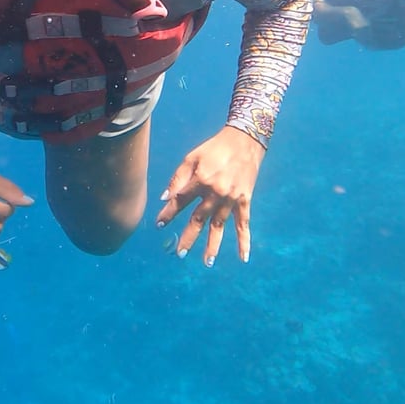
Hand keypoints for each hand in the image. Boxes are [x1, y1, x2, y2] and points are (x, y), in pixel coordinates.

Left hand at [156, 125, 264, 265]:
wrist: (245, 141)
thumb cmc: (214, 148)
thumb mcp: (192, 157)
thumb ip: (178, 177)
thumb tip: (165, 197)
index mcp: (201, 179)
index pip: (180, 201)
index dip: (169, 213)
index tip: (160, 224)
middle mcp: (215, 192)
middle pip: (198, 219)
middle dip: (188, 236)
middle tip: (179, 252)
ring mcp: (231, 198)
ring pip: (219, 226)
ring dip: (213, 245)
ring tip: (206, 262)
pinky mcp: (245, 200)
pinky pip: (244, 224)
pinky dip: (244, 241)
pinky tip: (243, 257)